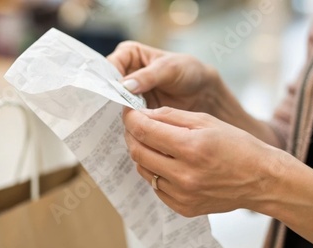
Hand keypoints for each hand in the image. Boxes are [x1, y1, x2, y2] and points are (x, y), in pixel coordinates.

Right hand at [107, 41, 223, 111]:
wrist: (205, 94)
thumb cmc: (189, 72)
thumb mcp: (170, 69)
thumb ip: (148, 76)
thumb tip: (124, 86)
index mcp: (130, 55)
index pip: (110, 64)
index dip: (107, 77)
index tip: (109, 91)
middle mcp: (126, 74)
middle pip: (109, 86)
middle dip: (109, 97)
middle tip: (110, 109)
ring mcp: (130, 94)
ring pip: (115, 103)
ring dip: (117, 112)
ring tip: (120, 120)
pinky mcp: (137, 111)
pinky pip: (127, 117)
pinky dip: (127, 122)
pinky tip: (129, 128)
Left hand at [123, 106, 280, 215]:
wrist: (261, 180)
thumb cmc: (237, 147)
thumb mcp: (207, 121)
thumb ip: (171, 117)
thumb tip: (143, 114)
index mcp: (192, 148)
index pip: (144, 131)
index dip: (131, 118)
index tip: (128, 112)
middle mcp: (184, 174)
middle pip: (138, 152)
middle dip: (131, 135)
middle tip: (135, 125)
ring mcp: (182, 195)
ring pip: (143, 170)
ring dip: (142, 153)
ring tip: (153, 143)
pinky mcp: (183, 207)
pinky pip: (156, 187)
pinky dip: (155, 172)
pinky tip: (167, 163)